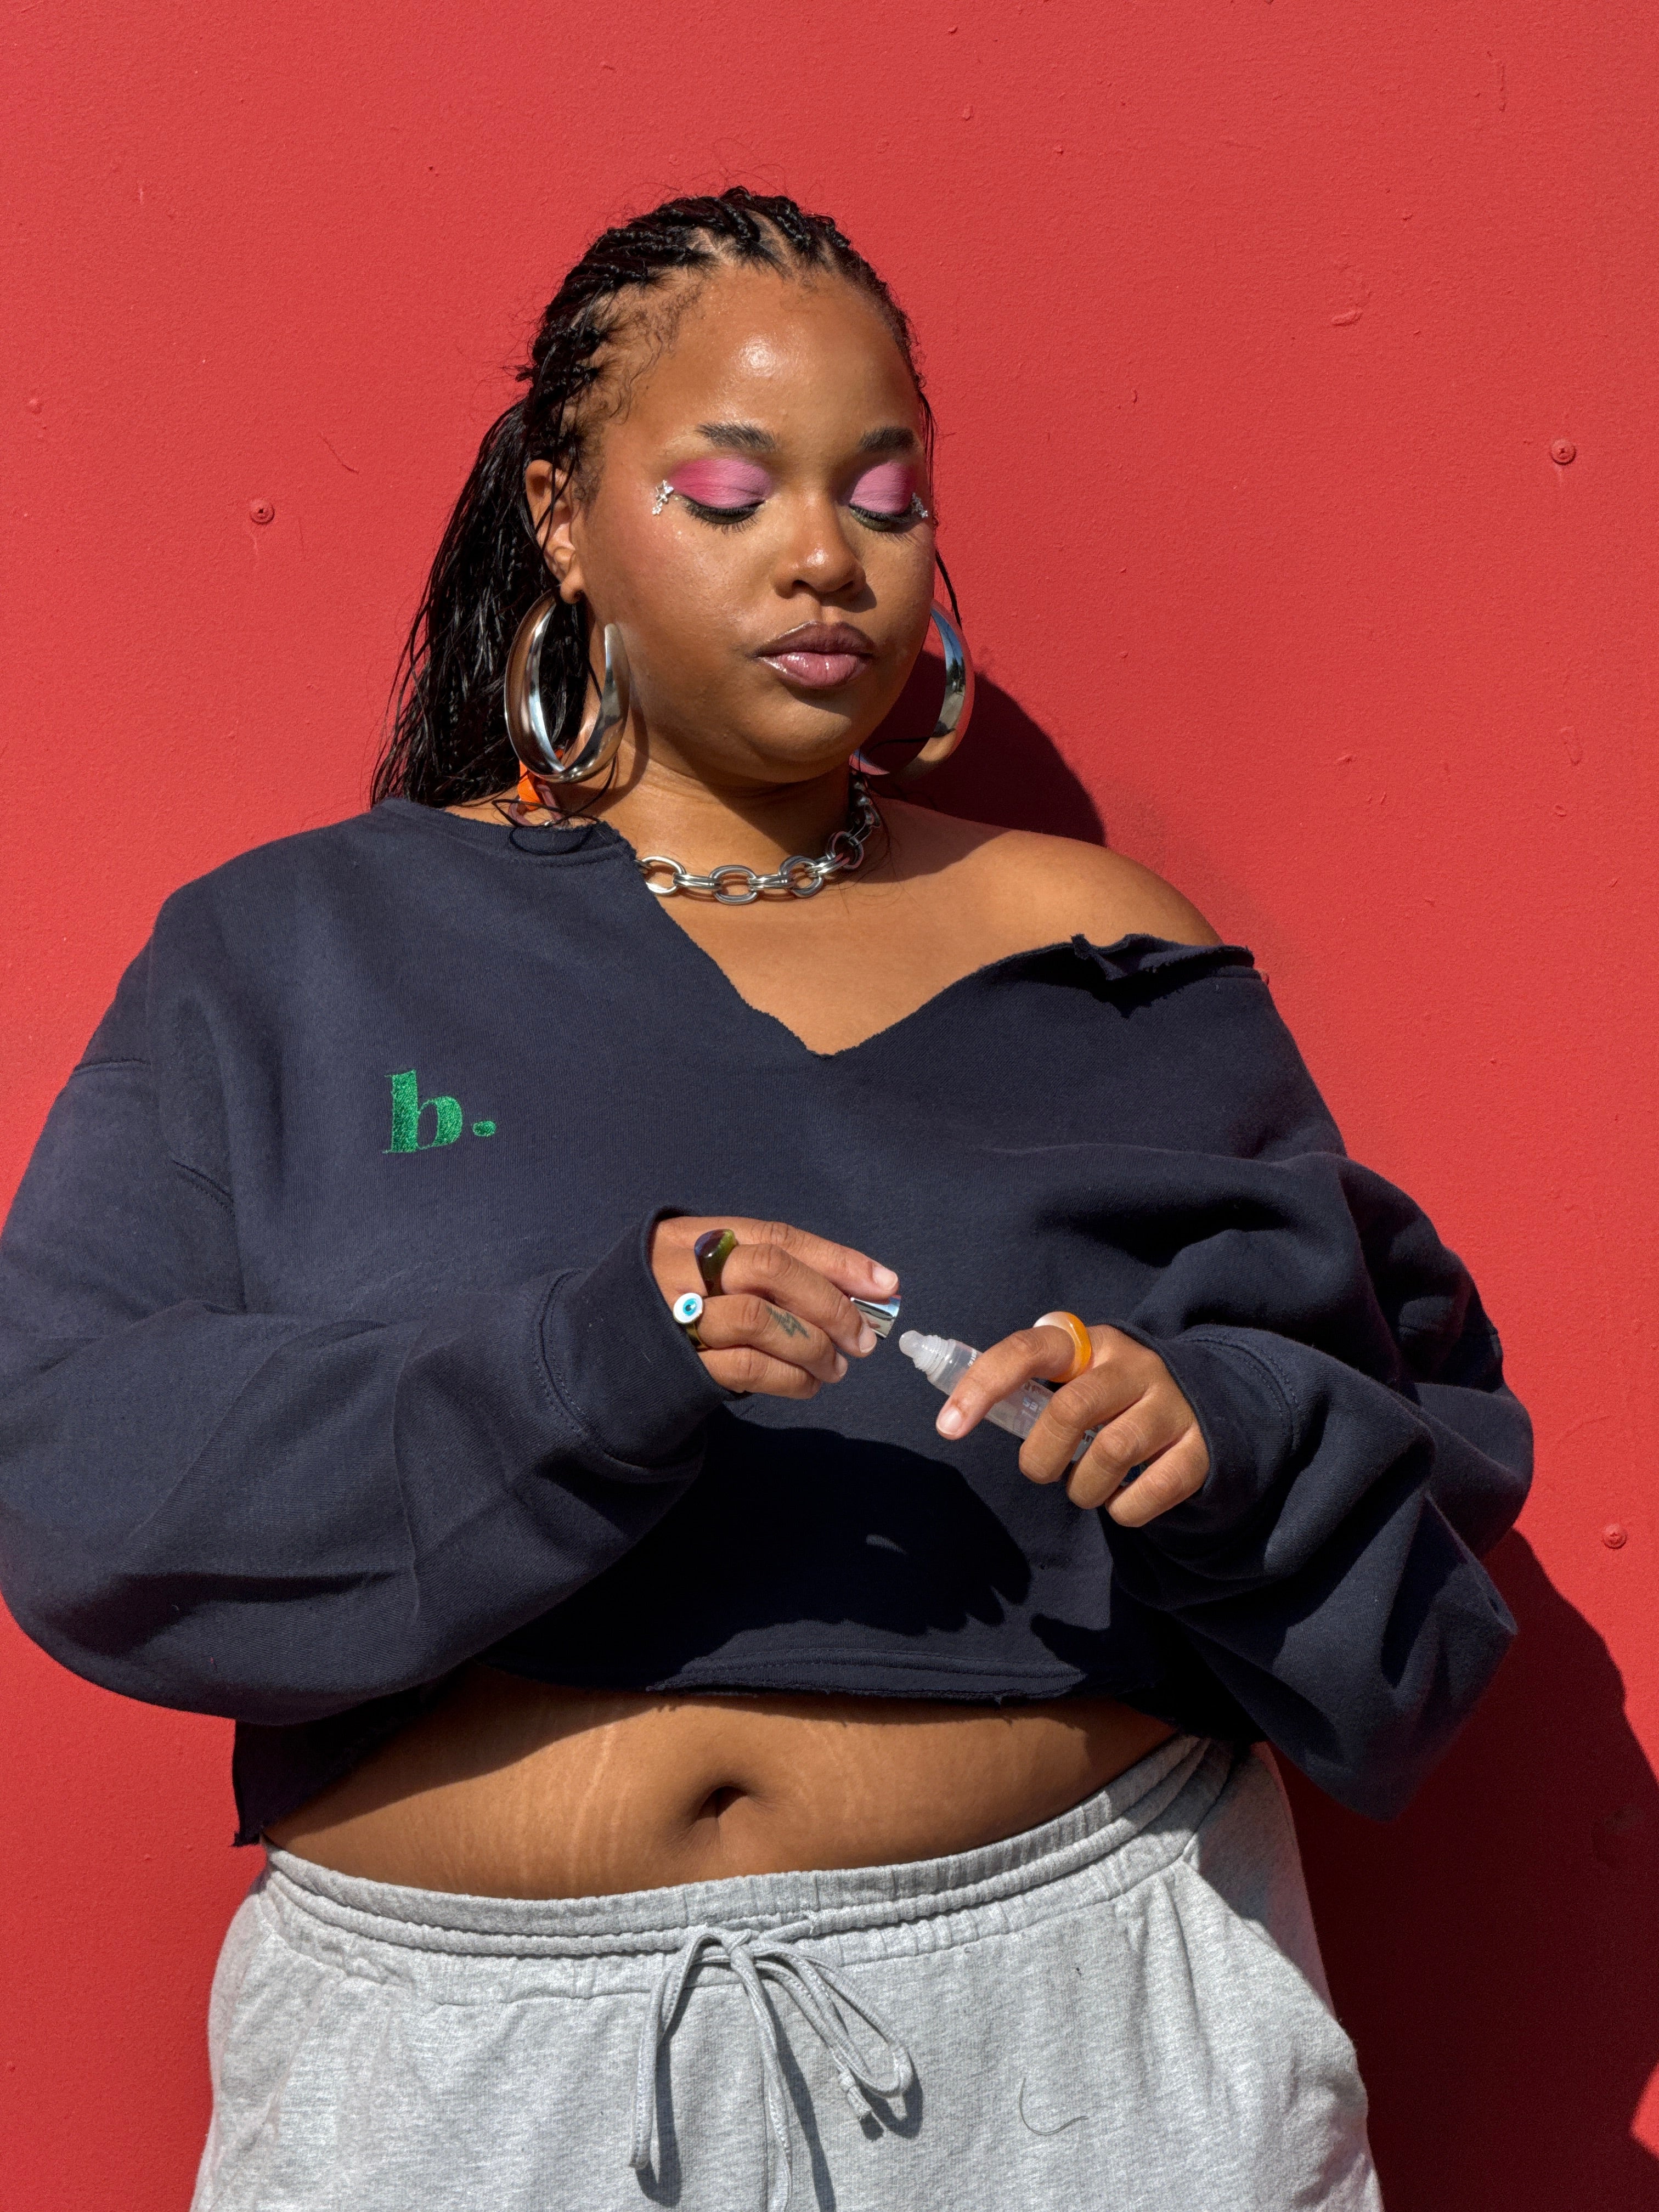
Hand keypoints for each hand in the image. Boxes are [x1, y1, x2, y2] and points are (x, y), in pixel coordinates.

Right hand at [650, 1216, 898, 1401]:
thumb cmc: (672, 1308)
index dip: (836, 1259)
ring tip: (836, 1367)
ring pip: (760, 1320)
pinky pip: (745, 1368)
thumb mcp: (707, 1273)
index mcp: (694, 1235)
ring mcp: (675, 1316)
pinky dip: (789, 1378)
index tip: (885, 1283)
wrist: (596, 1356)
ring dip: (813, 1346)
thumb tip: (861, 1292)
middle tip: (864, 1338)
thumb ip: (769, 1276)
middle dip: (829, 1303)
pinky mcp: (677, 1365)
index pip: (777, 1238)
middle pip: (770, 1270)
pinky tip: (808, 1385)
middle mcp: (682, 1268)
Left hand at [936, 1321, 1209, 1522]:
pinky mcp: (1200, 1446)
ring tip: (1085, 1486)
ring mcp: (1171, 1404)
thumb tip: (960, 1416)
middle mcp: (1133, 1365)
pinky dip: (1123, 1509)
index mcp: (1089, 1343)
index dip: (984, 1384)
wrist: (1208, 1403)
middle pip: (1070, 1409)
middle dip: (1040, 1457)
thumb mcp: (1077, 1379)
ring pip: (1111, 1451)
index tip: (949, 1425)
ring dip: (1082, 1487)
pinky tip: (1120, 1500)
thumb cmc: (1114, 1398)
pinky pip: (1150, 1491)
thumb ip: (1032, 1392)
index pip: (1028, 1349)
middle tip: (1039, 1471)